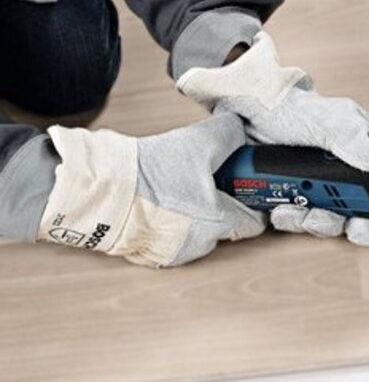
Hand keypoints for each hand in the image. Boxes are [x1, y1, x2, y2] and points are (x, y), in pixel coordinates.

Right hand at [36, 113, 265, 266]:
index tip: (249, 188)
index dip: (254, 202)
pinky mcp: (149, 252)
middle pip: (226, 226)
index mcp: (218, 223)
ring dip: (196, 212)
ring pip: (198, 231)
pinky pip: (171, 236)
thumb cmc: (150, 173)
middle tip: (211, 181)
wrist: (100, 189)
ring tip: (180, 186)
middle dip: (222, 204)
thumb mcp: (199, 142)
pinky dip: (172, 221)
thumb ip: (228, 133)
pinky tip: (161, 199)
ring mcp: (174, 252)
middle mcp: (199, 245)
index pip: (254, 223)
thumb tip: (240, 129)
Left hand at [177, 32, 368, 244]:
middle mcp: (345, 176)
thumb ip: (349, 134)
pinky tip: (282, 209)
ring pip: (332, 223)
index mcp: (362, 154)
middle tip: (347, 223)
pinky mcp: (293, 199)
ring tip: (303, 210)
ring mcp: (318, 189)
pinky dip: (292, 219)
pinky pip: (300, 222)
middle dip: (357, 225)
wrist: (238, 109)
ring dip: (320, 223)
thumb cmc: (283, 105)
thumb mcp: (321, 116)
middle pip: (367, 215)